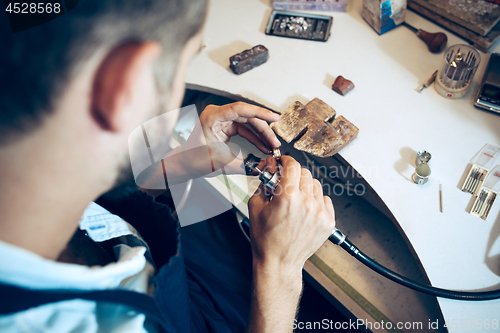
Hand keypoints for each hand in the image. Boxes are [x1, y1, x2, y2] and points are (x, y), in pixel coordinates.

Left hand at [181, 102, 280, 176]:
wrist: (185, 164)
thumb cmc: (194, 159)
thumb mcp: (221, 163)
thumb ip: (243, 165)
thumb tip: (261, 167)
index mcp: (212, 117)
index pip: (240, 109)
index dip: (259, 112)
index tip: (274, 117)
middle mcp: (217, 114)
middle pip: (247, 116)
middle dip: (263, 130)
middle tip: (275, 142)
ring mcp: (222, 119)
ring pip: (248, 123)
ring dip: (261, 134)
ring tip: (271, 146)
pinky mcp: (226, 126)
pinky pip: (245, 129)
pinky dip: (254, 138)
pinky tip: (263, 146)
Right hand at [248, 155, 334, 273]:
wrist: (278, 262)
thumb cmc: (266, 239)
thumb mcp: (255, 207)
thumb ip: (263, 183)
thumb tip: (269, 168)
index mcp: (287, 197)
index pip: (292, 165)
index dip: (286, 160)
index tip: (283, 162)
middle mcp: (306, 203)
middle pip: (305, 173)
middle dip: (294, 175)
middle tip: (286, 184)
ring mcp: (319, 212)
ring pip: (316, 185)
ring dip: (305, 187)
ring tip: (295, 200)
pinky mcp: (328, 222)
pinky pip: (325, 199)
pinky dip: (316, 200)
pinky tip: (305, 209)